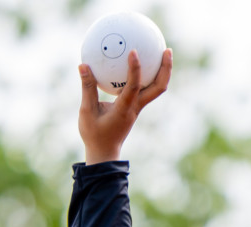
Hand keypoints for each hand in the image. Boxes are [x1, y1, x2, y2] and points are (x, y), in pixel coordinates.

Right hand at [79, 48, 172, 164]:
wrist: (104, 152)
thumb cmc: (94, 134)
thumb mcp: (86, 111)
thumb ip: (87, 88)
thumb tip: (83, 65)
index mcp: (124, 109)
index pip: (133, 86)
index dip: (135, 69)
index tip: (133, 51)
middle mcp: (135, 107)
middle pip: (158, 88)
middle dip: (166, 69)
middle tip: (167, 50)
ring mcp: (138, 108)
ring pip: (157, 89)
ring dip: (163, 71)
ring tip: (163, 52)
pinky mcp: (135, 107)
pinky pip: (146, 89)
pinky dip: (149, 76)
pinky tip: (144, 63)